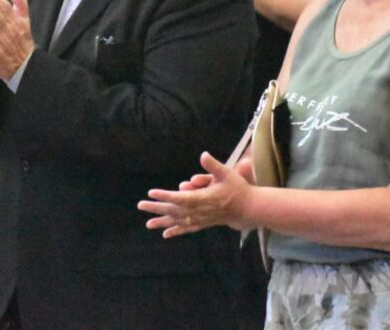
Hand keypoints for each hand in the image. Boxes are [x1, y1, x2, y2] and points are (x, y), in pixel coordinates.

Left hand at [138, 152, 255, 237]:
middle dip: (157, 208)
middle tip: (140, 205)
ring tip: (148, 223)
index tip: (152, 193)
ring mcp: (201, 219)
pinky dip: (176, 231)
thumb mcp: (227, 173)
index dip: (165, 195)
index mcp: (203, 198)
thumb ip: (213, 165)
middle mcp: (199, 211)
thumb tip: (203, 155)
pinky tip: (165, 234)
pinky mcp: (204, 223)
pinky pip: (187, 228)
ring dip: (162, 222)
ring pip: (178, 221)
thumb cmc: (238, 188)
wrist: (249, 208)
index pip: (180, 197)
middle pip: (174, 210)